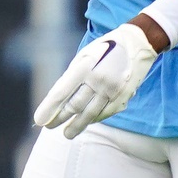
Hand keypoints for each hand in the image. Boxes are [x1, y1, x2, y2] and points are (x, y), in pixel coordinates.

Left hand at [34, 23, 157, 138]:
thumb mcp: (85, 55)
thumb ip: (72, 76)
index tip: (39, 120)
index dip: (49, 108)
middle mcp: (98, 79)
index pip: (61, 92)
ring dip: (76, 126)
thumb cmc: (105, 48)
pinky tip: (87, 122)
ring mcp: (112, 90)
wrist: (138, 43)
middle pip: (74, 106)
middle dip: (60, 118)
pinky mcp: (123, 96)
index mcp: (84, 66)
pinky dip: (94, 119)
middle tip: (49, 127)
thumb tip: (58, 99)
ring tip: (67, 134)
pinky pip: (105, 113)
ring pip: (90, 114)